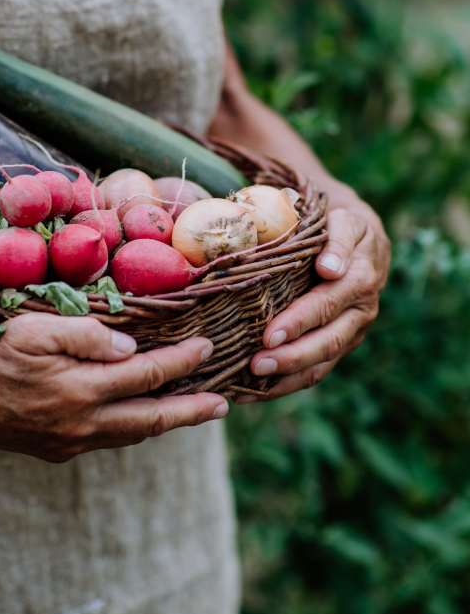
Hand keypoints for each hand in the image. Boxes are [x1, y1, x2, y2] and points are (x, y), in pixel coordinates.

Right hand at [0, 302, 227, 461]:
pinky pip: (106, 440)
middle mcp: (81, 423)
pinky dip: (131, 428)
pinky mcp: (56, 450)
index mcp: (81, 389)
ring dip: (164, 422)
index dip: (182, 362)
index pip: (148, 374)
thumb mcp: (36, 329)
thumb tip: (133, 347)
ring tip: (191, 411)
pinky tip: (139, 416)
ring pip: (130, 435)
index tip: (207, 349)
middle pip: (151, 419)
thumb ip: (87, 335)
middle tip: (223, 405)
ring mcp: (69, 442)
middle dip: (192, 412)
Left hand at [236, 203, 389, 403]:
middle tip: (254, 365)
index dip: (298, 323)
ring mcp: (350, 333)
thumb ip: (338, 241)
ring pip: (321, 365)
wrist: (365, 240)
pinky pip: (315, 371)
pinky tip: (252, 392)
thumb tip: (330, 269)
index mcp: (359, 281)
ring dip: (285, 379)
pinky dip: (285, 384)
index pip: (325, 306)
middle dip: (290, 358)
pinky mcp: (339, 346)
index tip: (268, 335)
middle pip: (326, 343)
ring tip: (248, 387)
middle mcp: (359, 313)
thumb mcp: (344, 221)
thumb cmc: (342, 226)